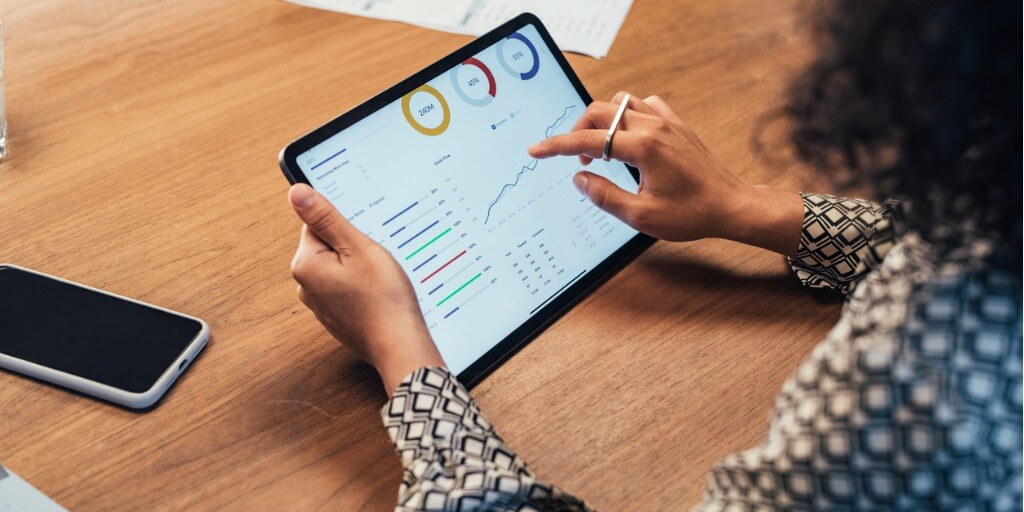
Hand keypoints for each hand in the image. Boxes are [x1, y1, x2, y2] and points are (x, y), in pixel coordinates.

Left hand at [288, 184, 443, 394]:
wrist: (399, 344)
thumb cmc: (382, 298)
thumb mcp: (357, 247)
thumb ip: (326, 218)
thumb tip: (296, 192)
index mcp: (305, 265)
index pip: (316, 225)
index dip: (345, 227)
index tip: (363, 238)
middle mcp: (306, 286)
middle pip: (327, 247)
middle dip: (352, 247)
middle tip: (374, 260)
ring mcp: (320, 305)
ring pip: (339, 268)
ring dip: (359, 268)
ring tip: (378, 279)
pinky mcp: (336, 316)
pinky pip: (346, 289)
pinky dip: (361, 287)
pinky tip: (378, 294)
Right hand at [529, 92, 801, 255]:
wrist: (731, 205)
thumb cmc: (691, 214)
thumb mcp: (642, 215)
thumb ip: (605, 196)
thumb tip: (580, 178)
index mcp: (643, 147)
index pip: (589, 139)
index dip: (558, 146)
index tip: (536, 150)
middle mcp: (654, 126)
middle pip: (600, 111)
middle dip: (578, 131)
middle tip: (576, 158)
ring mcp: (667, 121)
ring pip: (620, 103)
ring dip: (603, 121)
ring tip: (601, 149)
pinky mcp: (676, 123)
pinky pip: (644, 105)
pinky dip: (627, 115)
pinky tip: (628, 137)